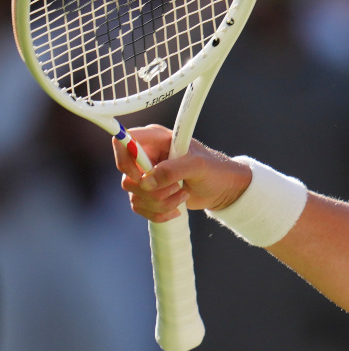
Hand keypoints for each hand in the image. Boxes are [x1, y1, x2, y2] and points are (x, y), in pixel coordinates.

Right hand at [113, 124, 251, 221]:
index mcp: (156, 139)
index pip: (124, 141)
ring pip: (134, 195)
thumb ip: (172, 170)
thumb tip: (146, 182)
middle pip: (128, 177)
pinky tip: (177, 207)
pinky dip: (159, 212)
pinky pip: (139, 207)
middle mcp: (147, 155)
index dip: (126, 160)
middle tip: (177, 186)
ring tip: (183, 194)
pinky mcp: (148, 193)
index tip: (141, 176)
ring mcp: (145, 175)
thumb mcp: (198, 166)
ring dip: (161, 202)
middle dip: (154, 190)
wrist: (223, 189)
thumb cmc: (214, 170)